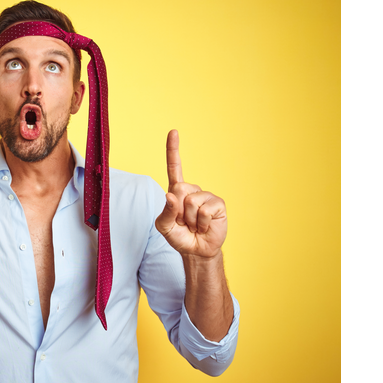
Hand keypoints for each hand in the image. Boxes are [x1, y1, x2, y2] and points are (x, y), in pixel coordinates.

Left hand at [154, 130, 226, 257]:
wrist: (197, 251)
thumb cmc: (179, 236)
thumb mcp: (164, 226)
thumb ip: (165, 211)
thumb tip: (171, 195)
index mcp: (177, 192)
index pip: (174, 167)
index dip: (173, 150)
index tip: (173, 131)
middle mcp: (192, 191)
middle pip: (180, 189)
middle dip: (179, 211)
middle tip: (184, 222)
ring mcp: (206, 196)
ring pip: (192, 202)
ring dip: (190, 219)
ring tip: (195, 225)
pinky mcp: (218, 205)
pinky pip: (205, 210)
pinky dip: (202, 222)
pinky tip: (205, 226)